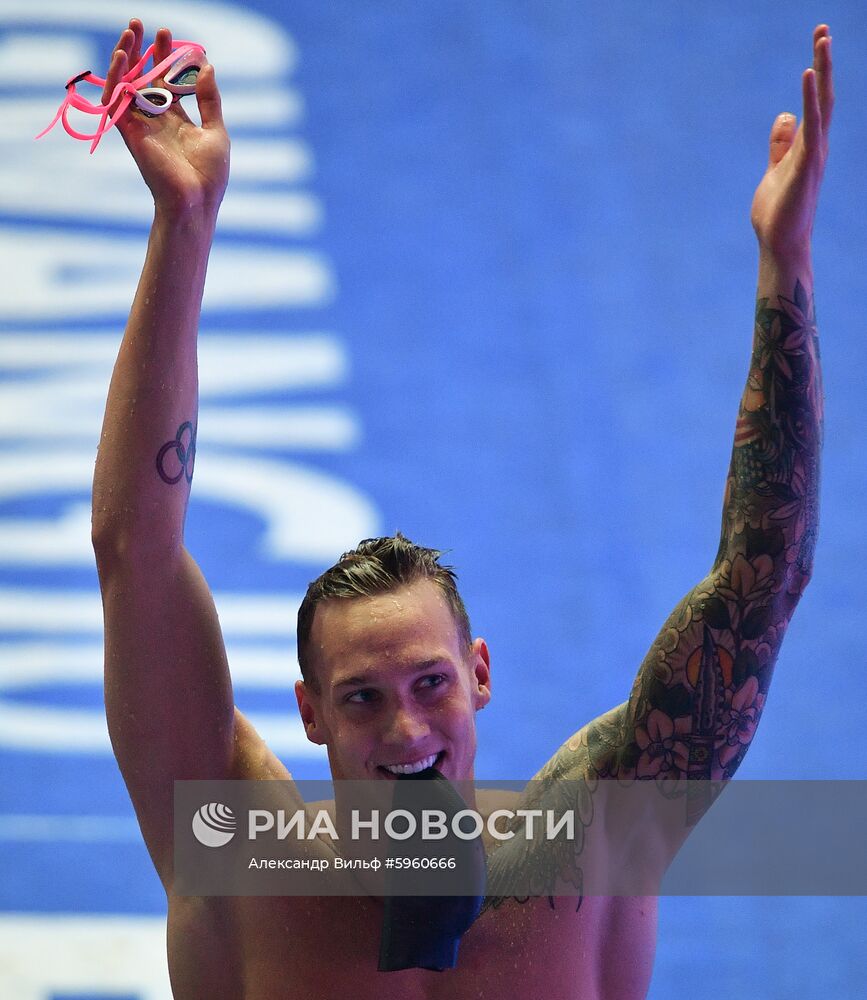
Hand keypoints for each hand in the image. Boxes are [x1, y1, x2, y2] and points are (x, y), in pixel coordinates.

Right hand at [102, 19, 229, 215]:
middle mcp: (157, 118)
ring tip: (129, 32)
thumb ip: (210, 100)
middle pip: (143, 77)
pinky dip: (116, 78)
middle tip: (140, 24)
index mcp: (177, 118)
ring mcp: (142, 124)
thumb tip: (208, 67)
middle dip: (141, 50)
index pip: (166, 79)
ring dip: (125, 57)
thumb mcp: (216, 131)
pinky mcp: (130, 132)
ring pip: (126, 85)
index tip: (168, 34)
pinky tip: (122, 57)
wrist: (195, 201)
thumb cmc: (210, 175)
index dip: (165, 56)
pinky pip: (116, 100)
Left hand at [750, 25, 832, 260]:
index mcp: (809, 146)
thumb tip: (785, 115)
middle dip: (824, 60)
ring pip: (823, 103)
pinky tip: (809, 74)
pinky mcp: (806, 163)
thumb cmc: (778, 212)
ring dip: (822, 69)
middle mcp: (817, 144)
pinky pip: (811, 124)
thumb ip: (780, 145)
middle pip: (824, 95)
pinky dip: (811, 98)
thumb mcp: (775, 170)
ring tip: (821, 37)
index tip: (817, 44)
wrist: (780, 243)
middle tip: (822, 27)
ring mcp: (814, 153)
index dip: (817, 73)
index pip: (816, 102)